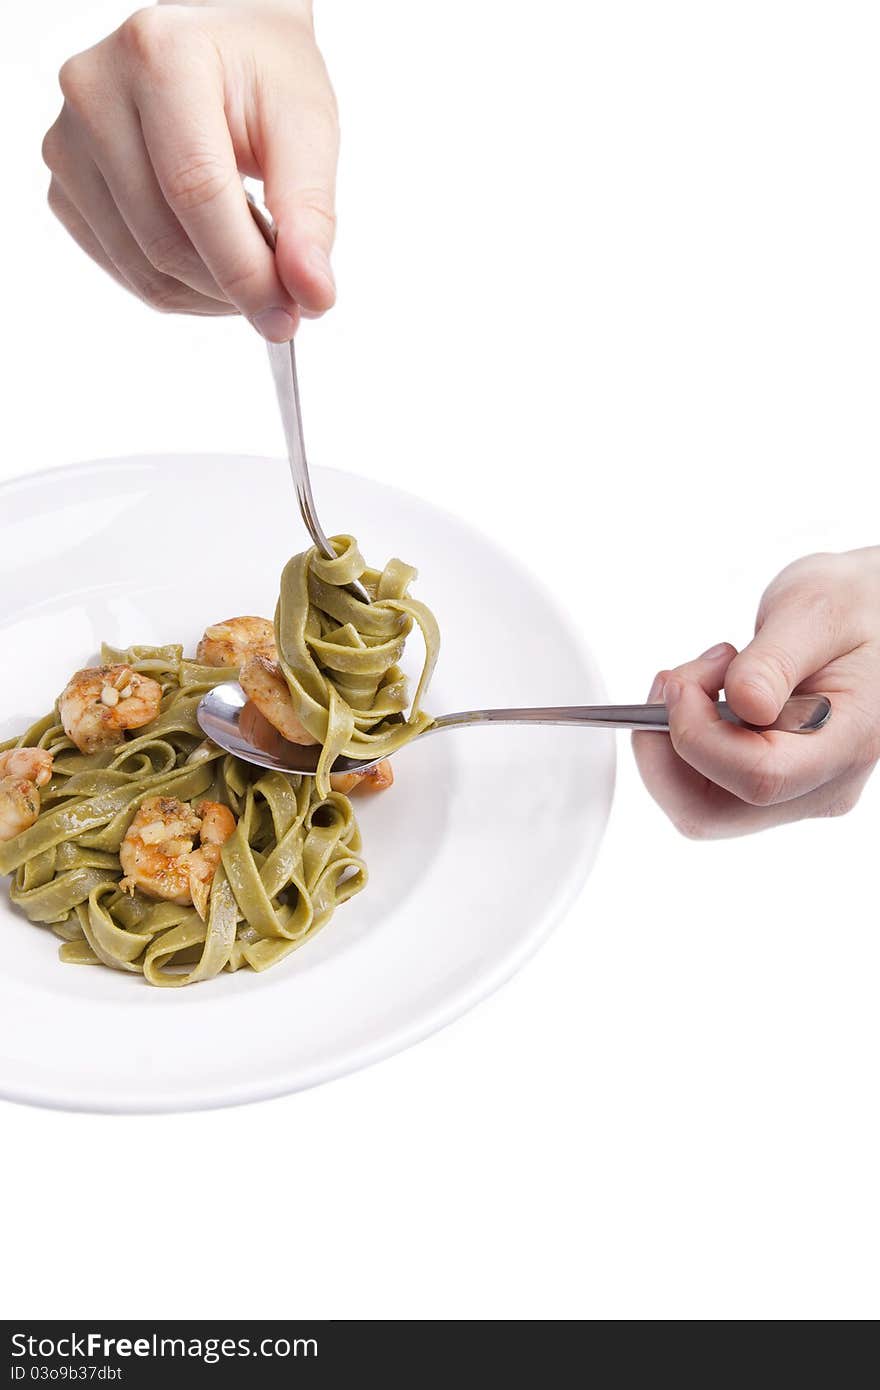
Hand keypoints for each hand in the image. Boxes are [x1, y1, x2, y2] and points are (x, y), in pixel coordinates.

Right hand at [41, 1, 336, 340]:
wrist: (219, 48)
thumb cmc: (262, 76)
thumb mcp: (306, 126)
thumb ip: (311, 212)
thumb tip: (312, 294)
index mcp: (160, 56)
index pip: (195, 189)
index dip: (245, 268)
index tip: (290, 313)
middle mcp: (96, 92)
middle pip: (164, 238)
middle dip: (235, 287)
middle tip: (286, 293)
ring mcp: (68, 142)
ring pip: (143, 269)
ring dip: (211, 294)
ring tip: (253, 259)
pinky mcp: (66, 186)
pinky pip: (124, 271)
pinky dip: (181, 289)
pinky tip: (214, 260)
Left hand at [633, 548, 879, 836]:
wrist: (872, 616)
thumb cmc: (854, 608)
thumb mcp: (817, 610)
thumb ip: (776, 660)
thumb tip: (744, 703)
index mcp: (848, 744)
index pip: (757, 778)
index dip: (698, 735)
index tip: (683, 680)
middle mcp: (822, 787)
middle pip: (709, 812)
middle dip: (665, 750)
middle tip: (673, 681)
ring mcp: (795, 792)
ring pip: (697, 806)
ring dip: (669, 742)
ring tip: (698, 677)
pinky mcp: (769, 783)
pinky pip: (702, 786)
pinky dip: (682, 741)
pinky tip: (704, 693)